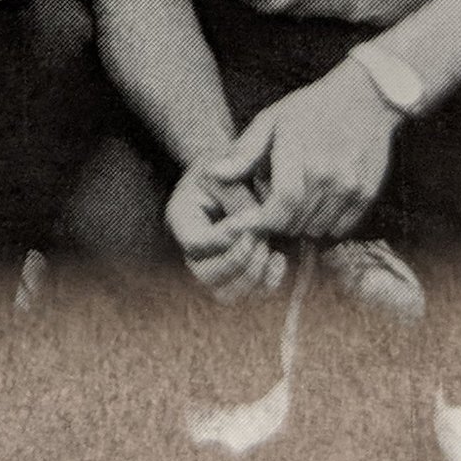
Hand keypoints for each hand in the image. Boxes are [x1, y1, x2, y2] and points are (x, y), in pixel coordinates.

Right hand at [165, 154, 285, 303]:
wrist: (242, 168)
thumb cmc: (234, 160)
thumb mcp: (230, 162)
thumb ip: (238, 195)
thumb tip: (251, 224)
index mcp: (181, 217)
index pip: (196, 242)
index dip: (224, 237)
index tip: (249, 221)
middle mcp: (191, 250)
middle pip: (206, 276)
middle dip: (239, 260)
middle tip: (258, 238)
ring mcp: (213, 266)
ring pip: (225, 295)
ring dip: (252, 276)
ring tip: (268, 249)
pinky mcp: (237, 276)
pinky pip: (249, 299)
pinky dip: (268, 284)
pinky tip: (279, 258)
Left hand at [211, 59, 401, 243]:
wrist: (366, 98)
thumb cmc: (312, 108)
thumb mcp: (272, 120)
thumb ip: (243, 152)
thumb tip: (213, 174)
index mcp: (301, 157)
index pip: (279, 209)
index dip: (262, 223)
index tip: (248, 223)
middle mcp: (328, 177)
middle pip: (296, 224)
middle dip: (278, 224)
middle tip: (269, 210)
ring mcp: (351, 188)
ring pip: (318, 231)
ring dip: (301, 226)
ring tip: (294, 205)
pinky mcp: (367, 195)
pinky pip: (341, 229)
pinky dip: (325, 226)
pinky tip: (317, 206)